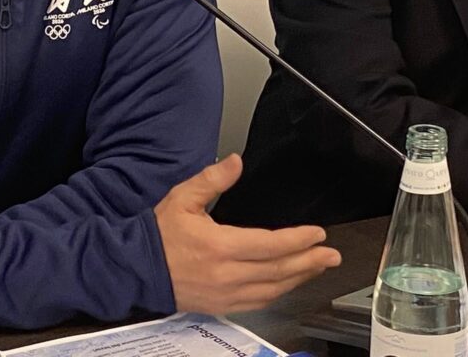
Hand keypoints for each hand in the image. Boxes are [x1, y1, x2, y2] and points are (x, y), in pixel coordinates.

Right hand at [155, 154, 341, 313]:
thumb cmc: (159, 233)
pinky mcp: (222, 304)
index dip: (298, 240)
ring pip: (273, 288)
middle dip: (310, 261)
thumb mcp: (183, 197)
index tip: (317, 234)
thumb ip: (212, 179)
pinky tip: (289, 282)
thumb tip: (235, 161)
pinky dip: (280, 291)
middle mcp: (227, 274)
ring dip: (300, 277)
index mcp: (219, 246)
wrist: (135, 268)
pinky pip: (260, 301)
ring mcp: (226, 293)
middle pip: (279, 270)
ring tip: (318, 266)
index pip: (270, 245)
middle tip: (332, 254)